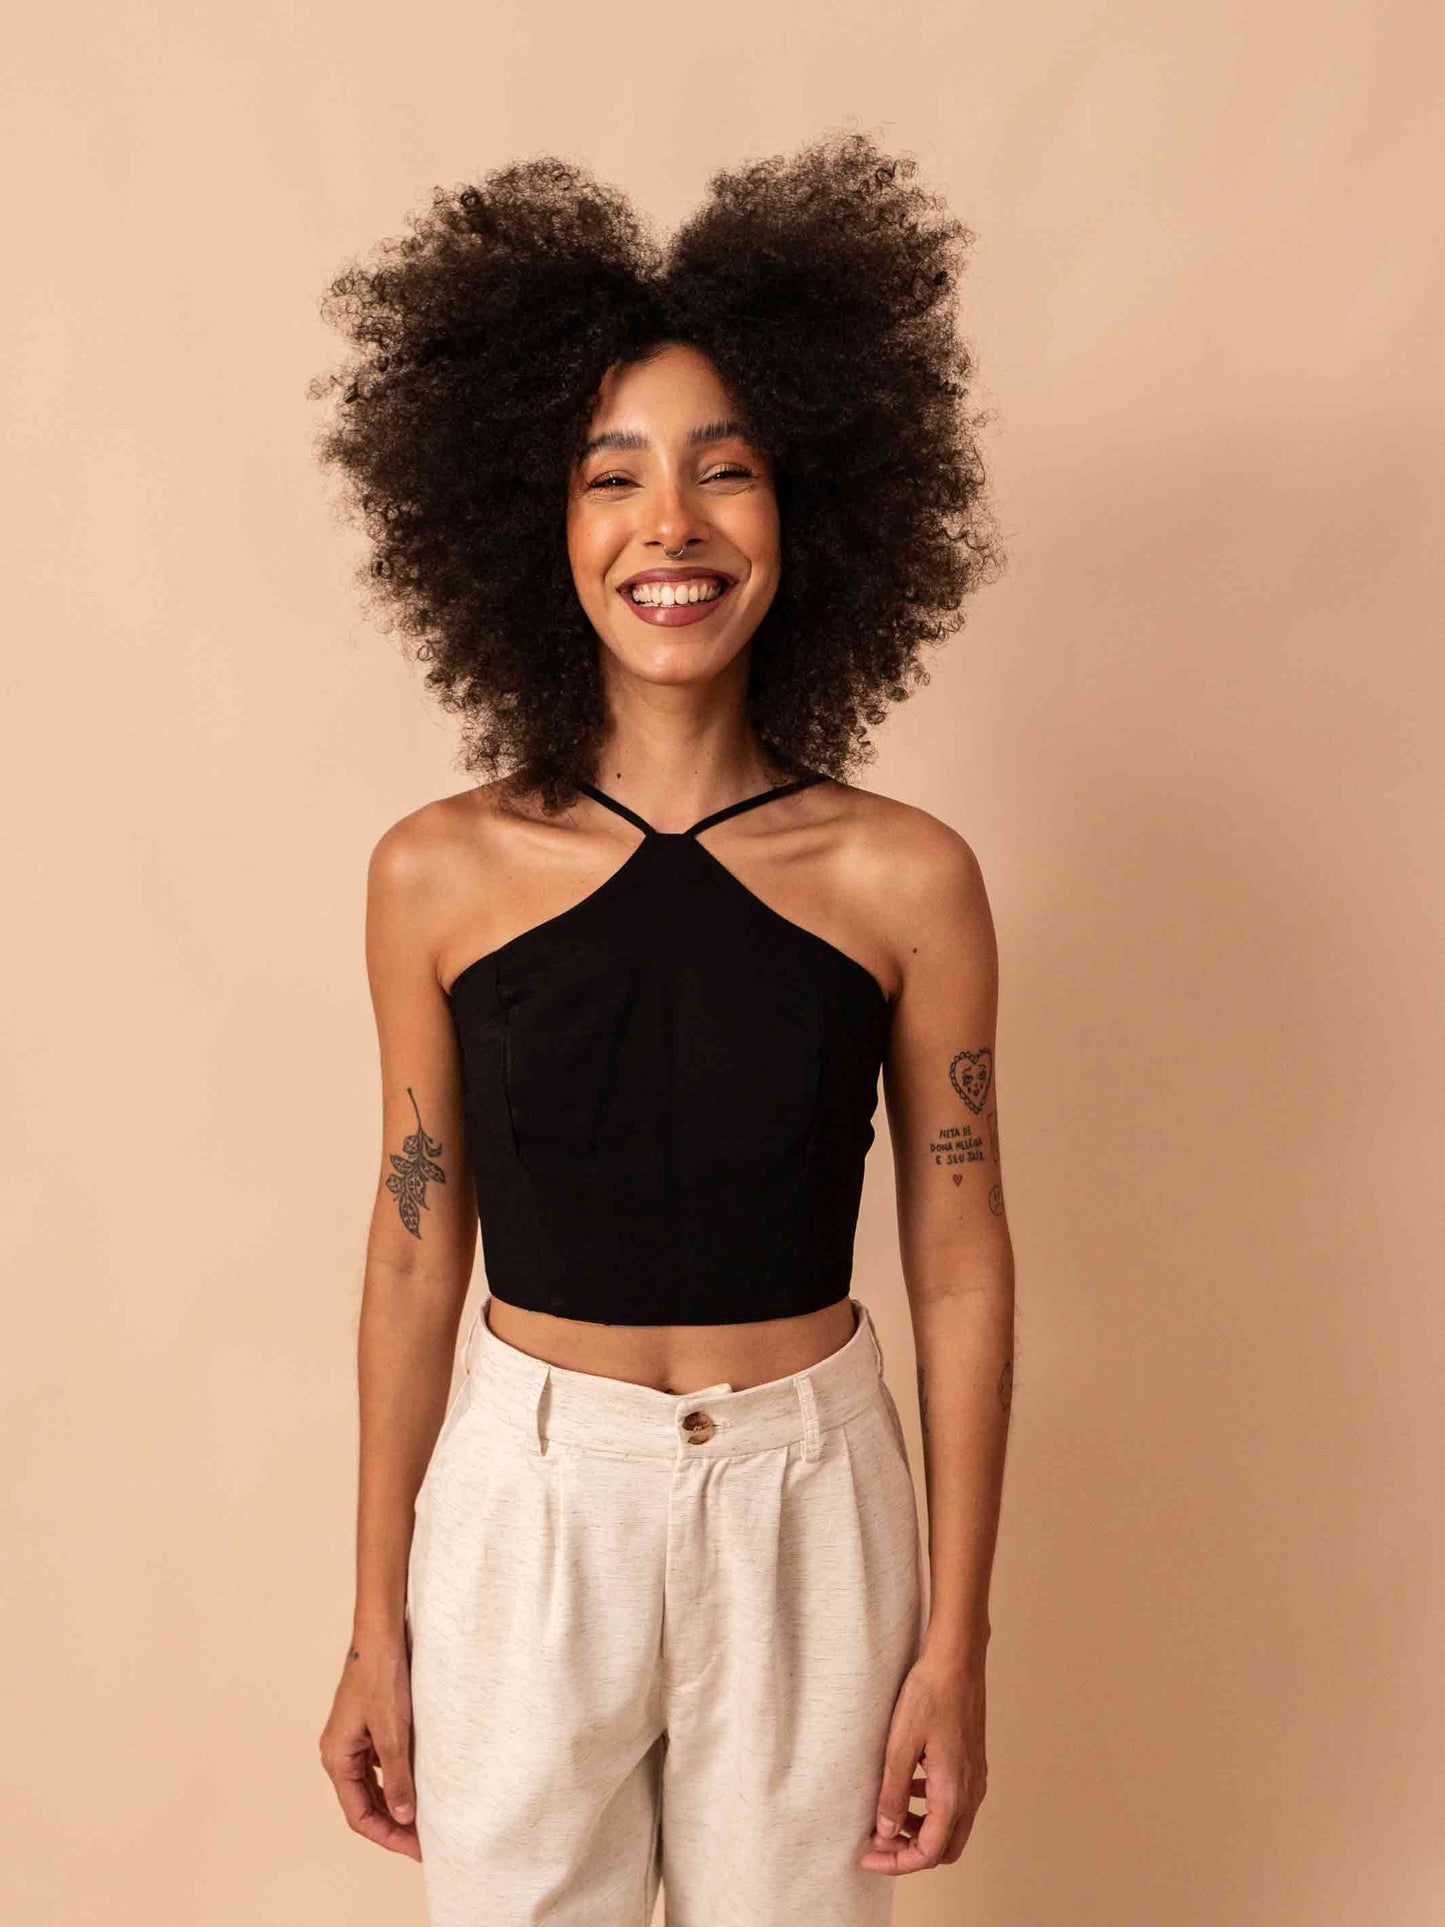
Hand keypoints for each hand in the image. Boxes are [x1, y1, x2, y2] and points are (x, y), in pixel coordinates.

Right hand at [318, 1633, 422, 1859]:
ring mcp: (354, 1740)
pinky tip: (421, 1786)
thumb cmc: (381, 1676)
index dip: (388, 1837)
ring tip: (427, 1821)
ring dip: (396, 1805)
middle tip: (427, 1842)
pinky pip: (380, 1766)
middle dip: (394, 1826)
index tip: (418, 1850)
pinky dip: (398, 1781)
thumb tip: (403, 1818)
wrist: (382, 1632)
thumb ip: (396, 1777)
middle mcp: (340, 1753)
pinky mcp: (368, 1727)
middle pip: (364, 1804)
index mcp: (337, 1758)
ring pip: (373, 1786)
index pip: (359, 1815)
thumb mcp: (393, 1732)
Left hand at [859, 1650, 986, 1873]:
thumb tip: (886, 1832)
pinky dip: (929, 1809)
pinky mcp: (971, 1764)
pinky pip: (954, 1803)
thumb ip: (892, 1792)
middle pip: (944, 1848)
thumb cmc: (930, 1695)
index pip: (927, 1852)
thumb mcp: (900, 1744)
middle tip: (878, 1842)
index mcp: (953, 1794)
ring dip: (920, 1831)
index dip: (896, 1863)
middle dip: (910, 1853)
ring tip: (887, 1816)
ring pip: (950, 1827)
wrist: (957, 1661)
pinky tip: (906, 1787)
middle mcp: (970, 1792)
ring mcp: (974, 1778)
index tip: (868, 1856)